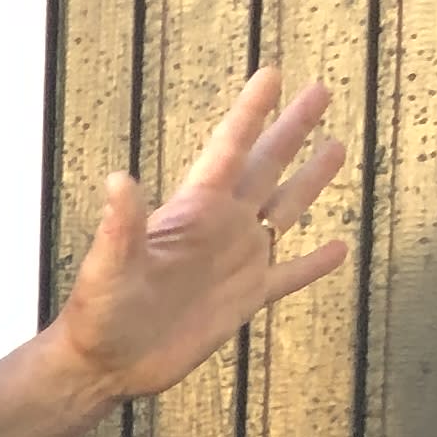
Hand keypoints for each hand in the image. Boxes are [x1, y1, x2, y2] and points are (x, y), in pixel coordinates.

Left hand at [50, 67, 351, 403]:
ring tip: (335, 148)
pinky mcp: (244, 298)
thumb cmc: (98, 312)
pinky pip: (289, 275)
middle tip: (320, 90)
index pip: (228, 149)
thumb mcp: (108, 265)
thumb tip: (117, 178)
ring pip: (284, 210)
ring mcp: (235, 261)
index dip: (251, 111)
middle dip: (292, 129)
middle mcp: (219, 227)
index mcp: (192, 210)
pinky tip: (338, 247)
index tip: (273, 73)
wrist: (106, 363)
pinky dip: (313, 264)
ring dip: (310, 180)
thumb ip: (121, 224)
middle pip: (266, 166)